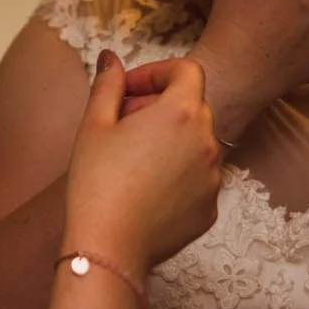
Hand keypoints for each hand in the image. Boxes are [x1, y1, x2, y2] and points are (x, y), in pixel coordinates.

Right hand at [66, 54, 222, 268]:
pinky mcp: (210, 208)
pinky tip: (145, 190)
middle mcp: (208, 141)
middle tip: (124, 125)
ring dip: (171, 142)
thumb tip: (112, 60)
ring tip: (133, 161)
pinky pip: (198, 179)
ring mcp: (214, 177)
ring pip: (196, 144)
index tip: (130, 90)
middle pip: (192, 107)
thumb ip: (108, 84)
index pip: (187, 71)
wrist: (109, 248)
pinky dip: (178, 175)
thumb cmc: (97, 183)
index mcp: (181, 112)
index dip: (158, 73)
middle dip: (160, 106)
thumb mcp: (94, 125)